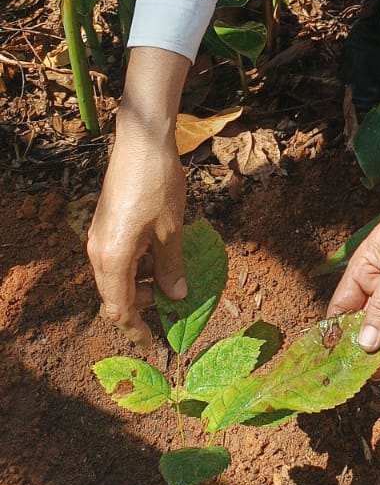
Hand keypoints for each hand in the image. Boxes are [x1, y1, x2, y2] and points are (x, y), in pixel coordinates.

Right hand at [87, 126, 186, 346]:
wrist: (141, 140)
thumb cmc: (158, 185)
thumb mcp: (172, 230)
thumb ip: (172, 267)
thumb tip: (176, 297)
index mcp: (112, 259)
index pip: (120, 308)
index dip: (136, 329)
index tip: (153, 344)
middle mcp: (98, 251)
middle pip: (115, 294)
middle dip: (143, 304)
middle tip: (173, 302)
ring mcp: (99, 236)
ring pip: (117, 275)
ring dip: (142, 282)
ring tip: (171, 276)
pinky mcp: (105, 223)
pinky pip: (118, 256)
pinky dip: (137, 263)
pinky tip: (160, 253)